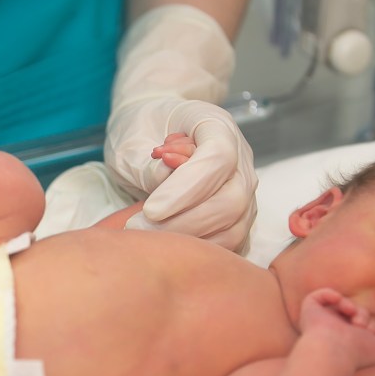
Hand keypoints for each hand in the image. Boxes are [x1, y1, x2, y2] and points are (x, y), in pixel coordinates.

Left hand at [105, 98, 256, 251]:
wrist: (150, 129)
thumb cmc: (140, 131)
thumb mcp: (130, 140)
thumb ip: (146, 164)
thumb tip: (164, 187)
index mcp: (216, 125)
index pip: (218, 158)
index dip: (187, 189)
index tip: (151, 210)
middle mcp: (240, 157)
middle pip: (232, 199)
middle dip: (185, 222)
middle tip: (139, 227)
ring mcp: (244, 188)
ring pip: (234, 227)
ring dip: (190, 240)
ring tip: (147, 236)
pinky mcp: (238, 216)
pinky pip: (228, 243)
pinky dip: (197, 250)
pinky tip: (165, 243)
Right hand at [298, 288, 374, 369]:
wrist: (334, 351)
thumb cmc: (358, 353)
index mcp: (348, 340)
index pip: (363, 324)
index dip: (372, 324)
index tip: (371, 333)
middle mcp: (333, 330)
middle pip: (354, 312)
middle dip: (364, 315)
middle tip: (361, 327)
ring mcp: (320, 320)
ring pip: (340, 303)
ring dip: (351, 306)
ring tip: (352, 316)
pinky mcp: (309, 310)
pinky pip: (319, 295)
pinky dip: (330, 294)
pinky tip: (338, 301)